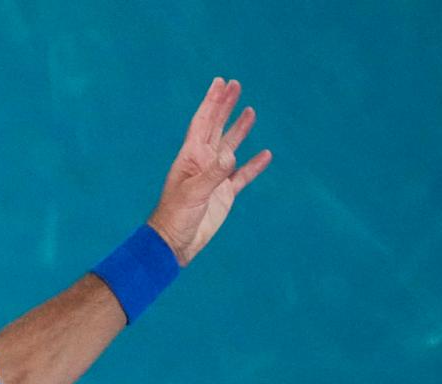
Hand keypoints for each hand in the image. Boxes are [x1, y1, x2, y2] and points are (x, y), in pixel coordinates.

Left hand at [147, 77, 272, 266]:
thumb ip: (213, 173)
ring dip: (239, 129)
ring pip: (230, 147)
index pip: (203, 122)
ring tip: (250, 110)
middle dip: (225, 106)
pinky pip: (242, 175)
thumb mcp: (194, 193)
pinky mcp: (224, 194)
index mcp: (190, 157)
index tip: (221, 82)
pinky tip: (266, 154)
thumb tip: (231, 154)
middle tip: (235, 85)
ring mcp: (214, 177)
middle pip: (216, 127)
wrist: (175, 243)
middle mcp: (203, 163)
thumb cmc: (176, 217)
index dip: (211, 102)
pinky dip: (254, 165)